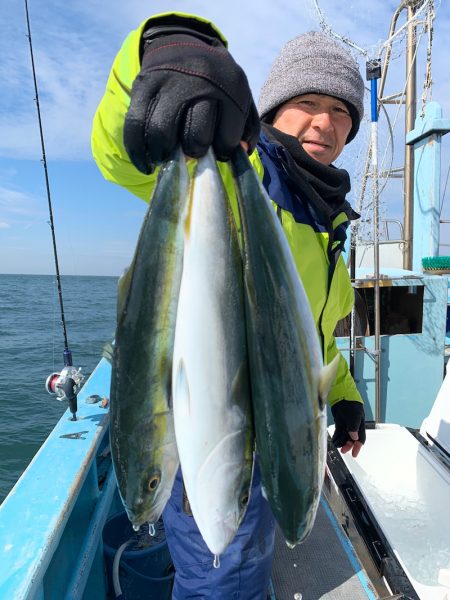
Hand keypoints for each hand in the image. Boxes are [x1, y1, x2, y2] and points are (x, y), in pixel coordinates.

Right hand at [124, 33, 259, 173]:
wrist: (183, 45)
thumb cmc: (216, 84)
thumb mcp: (240, 97)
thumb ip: (246, 128)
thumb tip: (242, 152)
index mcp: (230, 86)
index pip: (226, 138)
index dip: (222, 152)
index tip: (216, 150)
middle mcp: (200, 81)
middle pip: (195, 137)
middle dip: (194, 152)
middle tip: (190, 152)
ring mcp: (169, 82)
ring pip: (161, 133)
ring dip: (163, 155)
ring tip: (166, 158)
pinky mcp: (143, 85)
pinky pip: (135, 125)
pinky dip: (138, 151)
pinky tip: (145, 163)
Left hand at [331, 400, 365, 457]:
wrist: (342, 396)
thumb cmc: (351, 405)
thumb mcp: (354, 416)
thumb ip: (353, 427)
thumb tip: (354, 437)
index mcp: (359, 425)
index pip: (360, 439)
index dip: (357, 447)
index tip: (354, 455)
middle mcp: (353, 426)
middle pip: (351, 439)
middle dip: (347, 445)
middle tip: (343, 451)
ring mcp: (345, 424)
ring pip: (344, 437)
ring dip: (341, 442)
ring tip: (336, 445)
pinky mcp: (339, 422)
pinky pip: (338, 432)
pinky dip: (336, 437)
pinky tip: (334, 441)